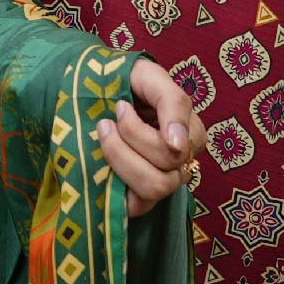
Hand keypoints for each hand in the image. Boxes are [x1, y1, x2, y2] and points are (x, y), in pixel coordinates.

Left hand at [100, 59, 200, 216]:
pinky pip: (137, 206)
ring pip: (154, 187)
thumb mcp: (150, 77)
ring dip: (120, 157)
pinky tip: (102, 160)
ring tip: (103, 132)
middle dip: (129, 138)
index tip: (120, 106)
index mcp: (189, 135)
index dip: (142, 130)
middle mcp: (179, 163)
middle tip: (108, 118)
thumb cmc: (126, 82)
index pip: (180, 147)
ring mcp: (160, 182)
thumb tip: (178, 145)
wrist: (94, 87)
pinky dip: (117, 181)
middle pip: (168, 167)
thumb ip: (173, 103)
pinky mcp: (138, 200)